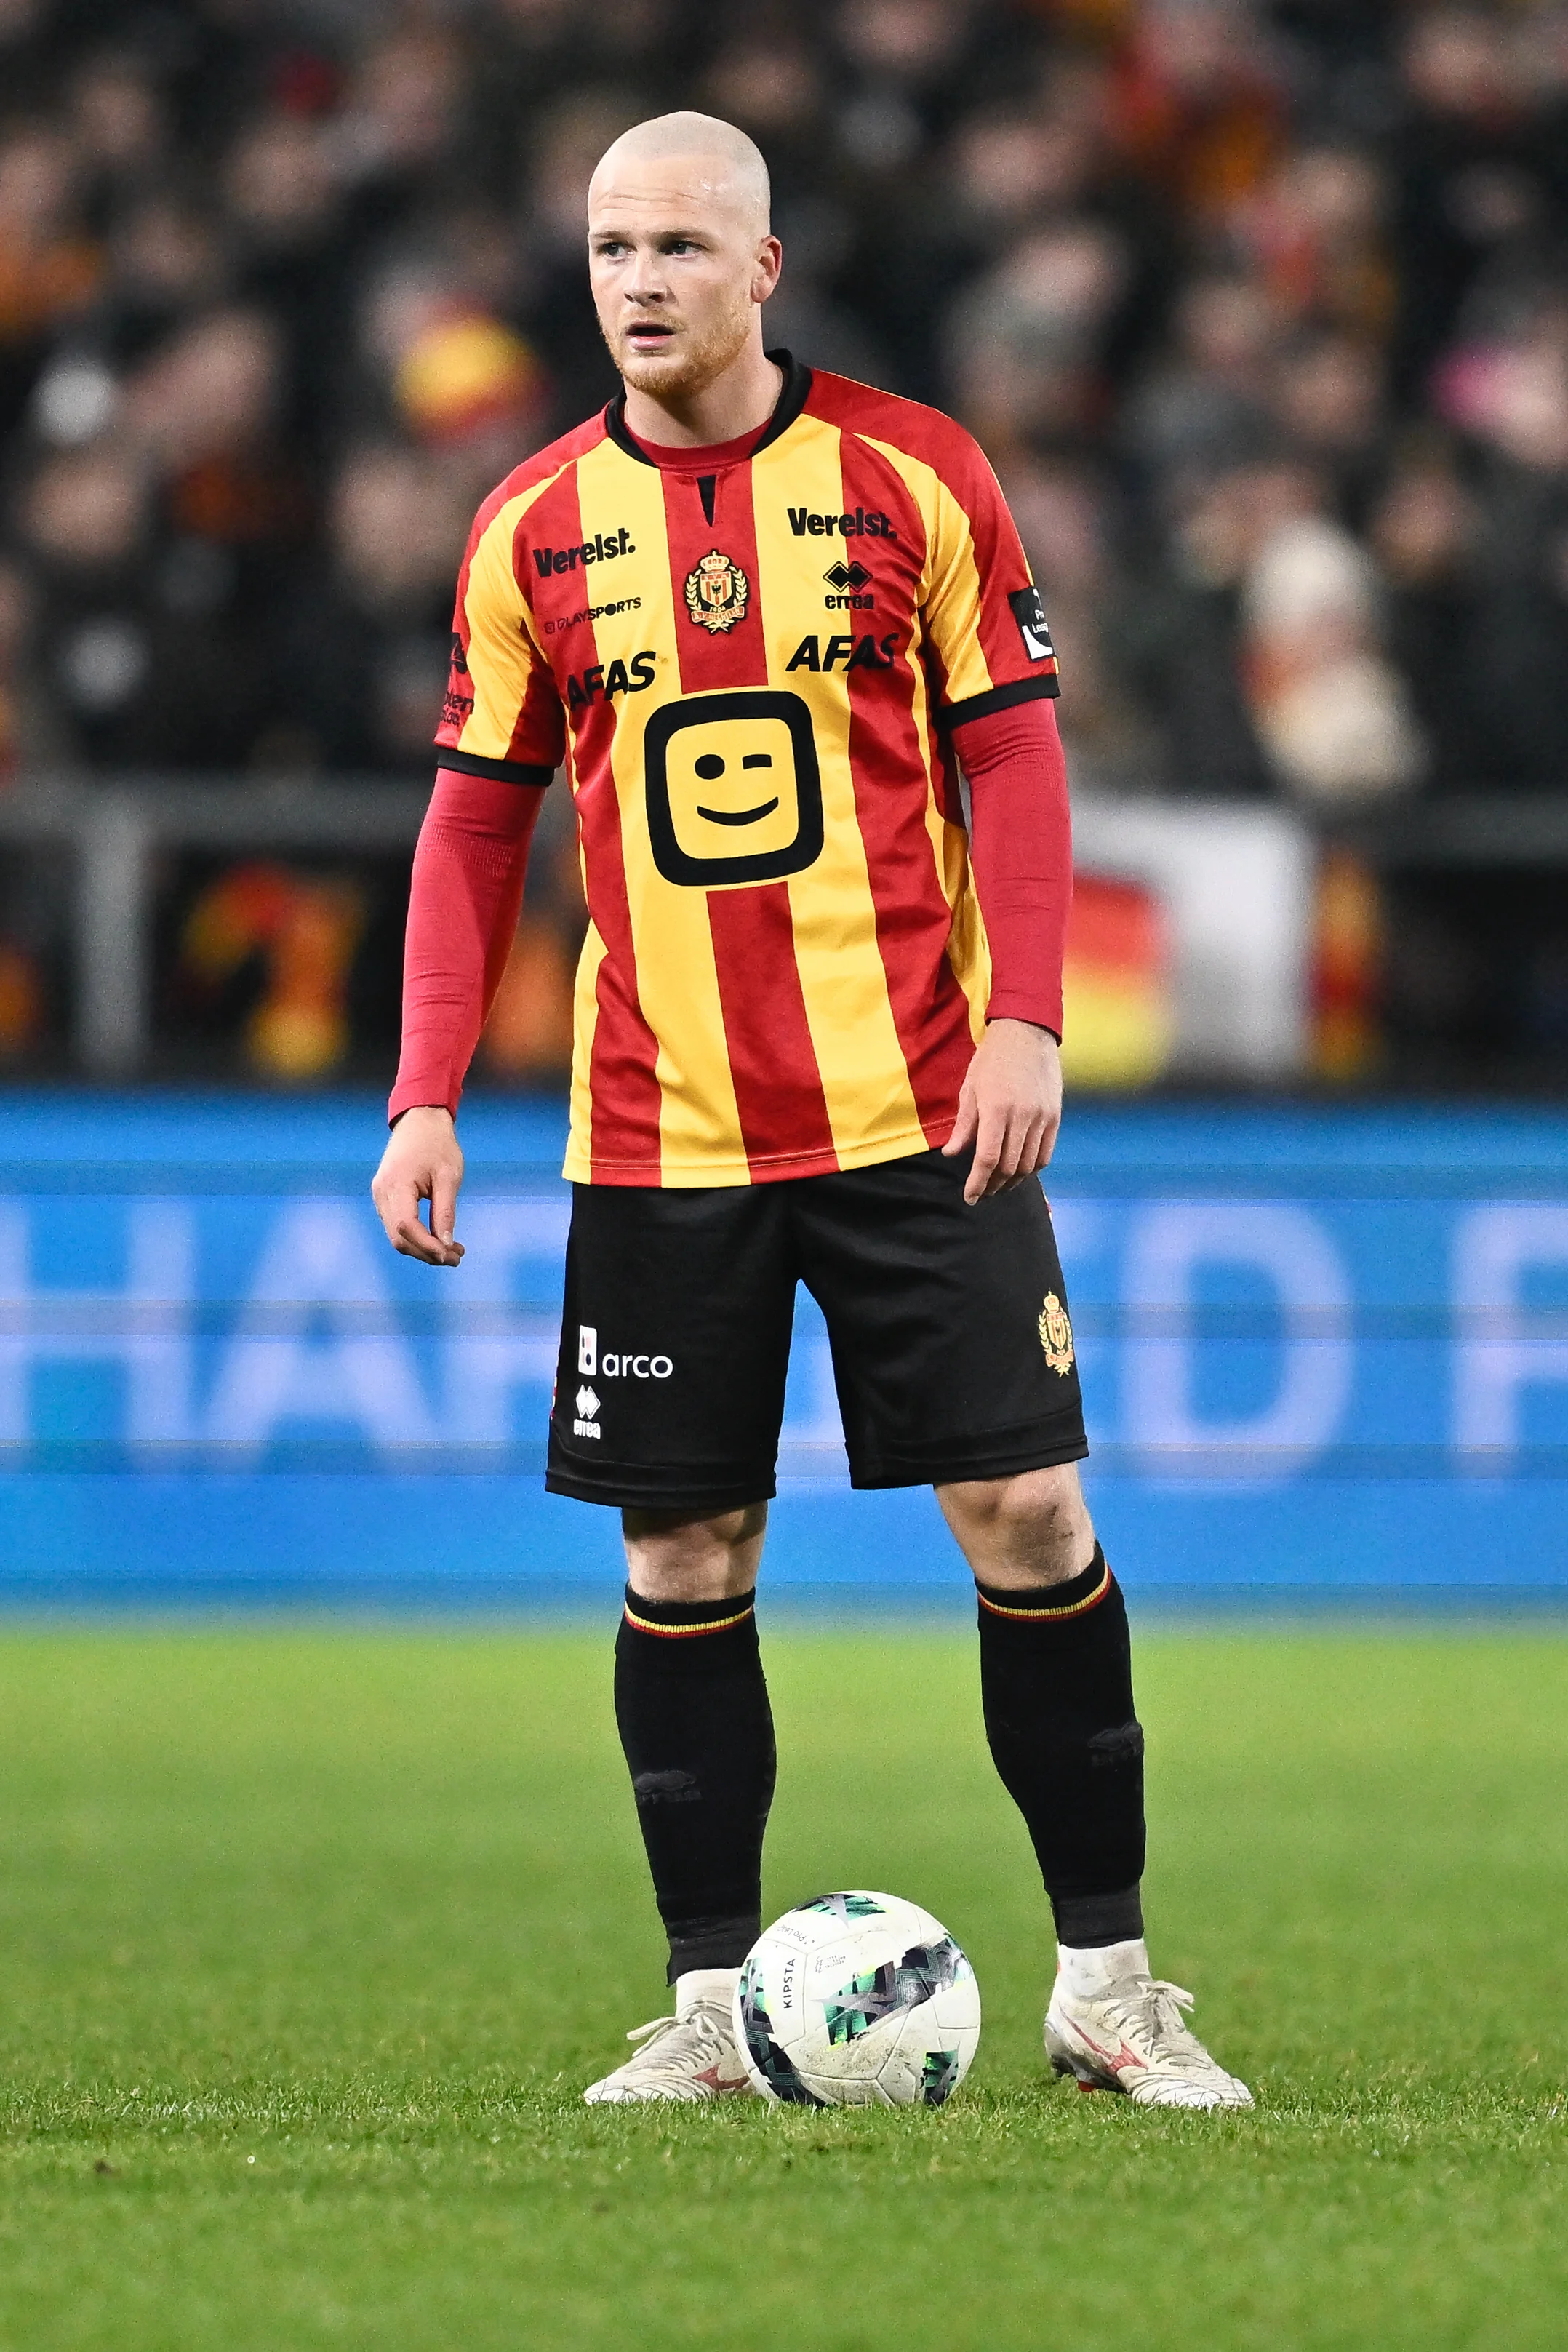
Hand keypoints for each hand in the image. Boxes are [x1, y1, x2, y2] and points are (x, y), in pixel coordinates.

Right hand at [371, 1106, 465, 1265]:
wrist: (420, 1121)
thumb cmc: (438, 1144)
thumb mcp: (448, 1177)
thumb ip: (445, 1211)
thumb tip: (445, 1244)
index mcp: (396, 1185)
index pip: (406, 1227)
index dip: (427, 1246)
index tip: (451, 1256)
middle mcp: (381, 1193)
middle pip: (398, 1238)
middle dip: (427, 1253)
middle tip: (457, 1257)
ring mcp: (380, 1195)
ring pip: (396, 1236)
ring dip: (422, 1248)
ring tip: (451, 1250)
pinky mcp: (384, 1196)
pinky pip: (396, 1225)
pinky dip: (415, 1237)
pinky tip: (436, 1238)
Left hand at [942, 1019, 1062, 1205]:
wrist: (1027, 1033)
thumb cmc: (992, 1060)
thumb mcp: (970, 1089)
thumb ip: (964, 1125)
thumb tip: (951, 1154)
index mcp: (996, 1109)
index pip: (988, 1158)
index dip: (978, 1183)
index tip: (970, 1197)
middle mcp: (1022, 1116)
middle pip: (1009, 1167)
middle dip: (993, 1185)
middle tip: (982, 1192)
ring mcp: (1042, 1117)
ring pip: (1029, 1165)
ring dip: (1013, 1182)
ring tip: (999, 1186)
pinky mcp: (1055, 1116)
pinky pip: (1045, 1154)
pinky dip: (1032, 1169)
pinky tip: (1020, 1172)